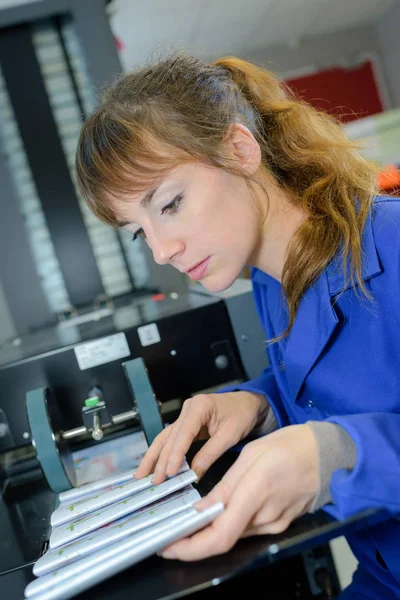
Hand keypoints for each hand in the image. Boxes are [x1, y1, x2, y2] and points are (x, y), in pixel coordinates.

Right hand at [134, 390, 268, 483]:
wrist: (248, 403)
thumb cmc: (242, 415)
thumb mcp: (229, 435)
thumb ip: (210, 454)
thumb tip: (194, 474)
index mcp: (200, 407)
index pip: (183, 433)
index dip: (175, 454)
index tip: (168, 472)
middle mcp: (188, 409)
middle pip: (170, 437)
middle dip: (160, 460)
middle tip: (153, 481)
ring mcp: (185, 415)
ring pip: (165, 438)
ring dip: (154, 457)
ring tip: (141, 475)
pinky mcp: (186, 423)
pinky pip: (172, 439)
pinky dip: (162, 453)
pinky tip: (153, 465)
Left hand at [160, 424, 318, 560]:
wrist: (327, 454)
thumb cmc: (292, 447)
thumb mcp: (251, 455)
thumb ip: (225, 486)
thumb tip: (202, 509)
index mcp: (256, 492)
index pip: (219, 535)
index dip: (191, 547)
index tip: (170, 546)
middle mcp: (266, 515)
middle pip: (223, 540)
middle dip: (192, 542)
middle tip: (169, 538)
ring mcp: (275, 523)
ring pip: (234, 535)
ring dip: (209, 533)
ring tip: (187, 523)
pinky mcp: (280, 524)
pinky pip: (247, 529)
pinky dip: (228, 525)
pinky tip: (217, 516)